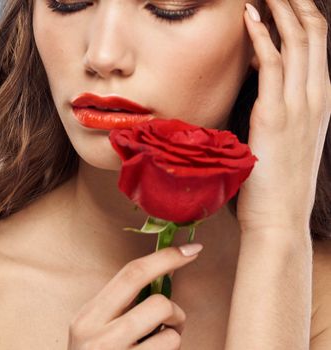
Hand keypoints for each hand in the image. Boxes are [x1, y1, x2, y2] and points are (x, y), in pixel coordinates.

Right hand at [67, 245, 200, 348]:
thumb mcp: (95, 330)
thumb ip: (120, 306)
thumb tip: (162, 274)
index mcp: (87, 317)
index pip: (132, 274)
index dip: (166, 258)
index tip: (192, 250)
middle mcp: (98, 338)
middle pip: (158, 303)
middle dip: (175, 310)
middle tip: (171, 321)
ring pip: (171, 335)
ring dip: (172, 339)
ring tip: (156, 348)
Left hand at [236, 0, 330, 234]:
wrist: (280, 218)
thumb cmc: (278, 183)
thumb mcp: (289, 140)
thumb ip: (283, 112)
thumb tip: (266, 93)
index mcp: (320, 101)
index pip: (317, 45)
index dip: (303, 16)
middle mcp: (316, 97)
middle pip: (312, 34)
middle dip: (295, 2)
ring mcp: (299, 104)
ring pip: (295, 41)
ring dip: (279, 8)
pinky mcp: (275, 115)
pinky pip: (270, 64)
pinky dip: (261, 36)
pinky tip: (249, 16)